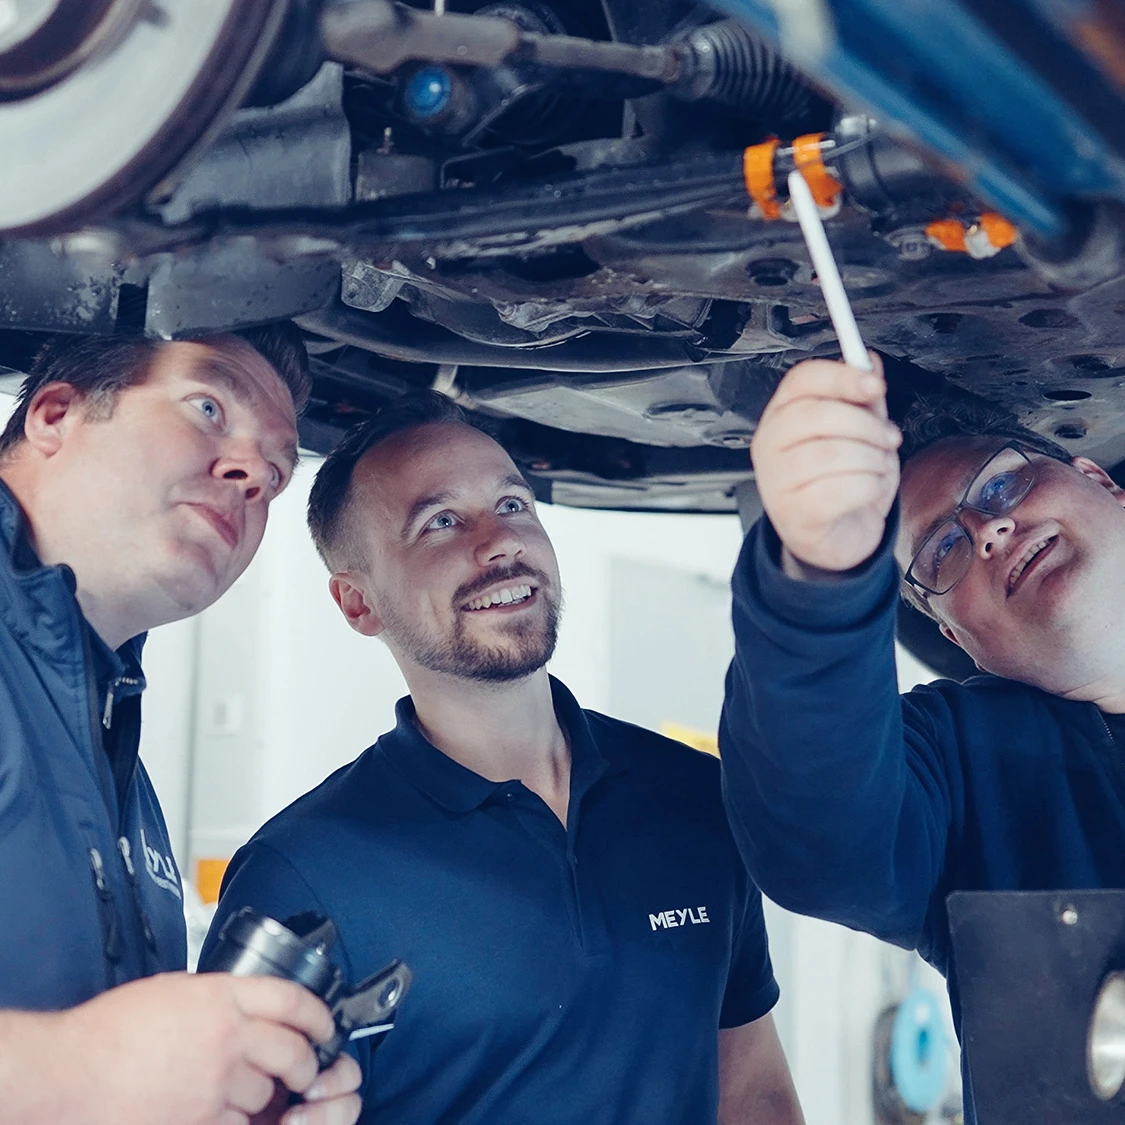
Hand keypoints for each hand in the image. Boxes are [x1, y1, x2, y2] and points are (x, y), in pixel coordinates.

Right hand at [48, 971, 347, 1124]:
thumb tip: (241, 1006)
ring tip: (255, 1095)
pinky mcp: (202, 1120)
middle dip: (306, 1061)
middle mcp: (228, 1036)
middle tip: (306, 1067)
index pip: (291, 997)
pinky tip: (225, 1115)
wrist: (69, 1073)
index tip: (324, 1024)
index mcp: (221, 996)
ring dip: (266, 1095)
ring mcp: (217, 1081)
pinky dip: (238, 1122)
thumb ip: (214, 998)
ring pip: (267, 1091)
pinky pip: (241, 1124)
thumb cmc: (107, 1032)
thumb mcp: (172, 992)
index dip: (317, 1013)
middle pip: (292, 1048)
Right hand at [750, 355, 899, 574]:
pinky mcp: (795, 514)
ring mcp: (777, 482)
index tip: (875, 385)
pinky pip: (843, 488)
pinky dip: (870, 488)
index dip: (842, 376)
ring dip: (873, 460)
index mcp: (780, 417)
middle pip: (818, 413)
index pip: (802, 380)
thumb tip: (868, 360)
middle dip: (866, 424)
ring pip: (833, 452)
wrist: (835, 539)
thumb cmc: (842, 484)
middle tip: (887, 437)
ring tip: (878, 468)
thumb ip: (861, 398)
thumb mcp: (856, 434)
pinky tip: (868, 491)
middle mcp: (770, 446)